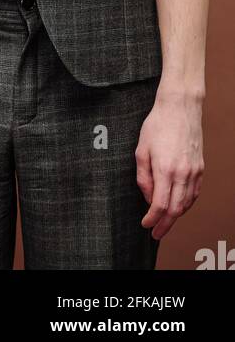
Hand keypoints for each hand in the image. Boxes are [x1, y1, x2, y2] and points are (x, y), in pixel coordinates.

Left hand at [135, 86, 203, 240]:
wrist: (180, 108)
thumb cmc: (157, 125)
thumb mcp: (141, 149)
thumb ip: (143, 176)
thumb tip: (147, 197)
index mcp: (165, 169)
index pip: (160, 205)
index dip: (152, 219)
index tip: (145, 224)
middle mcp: (183, 173)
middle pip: (176, 210)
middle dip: (165, 225)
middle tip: (155, 233)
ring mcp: (194, 172)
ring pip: (187, 204)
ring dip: (176, 216)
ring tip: (164, 222)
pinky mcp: (200, 168)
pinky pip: (194, 194)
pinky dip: (186, 204)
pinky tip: (178, 206)